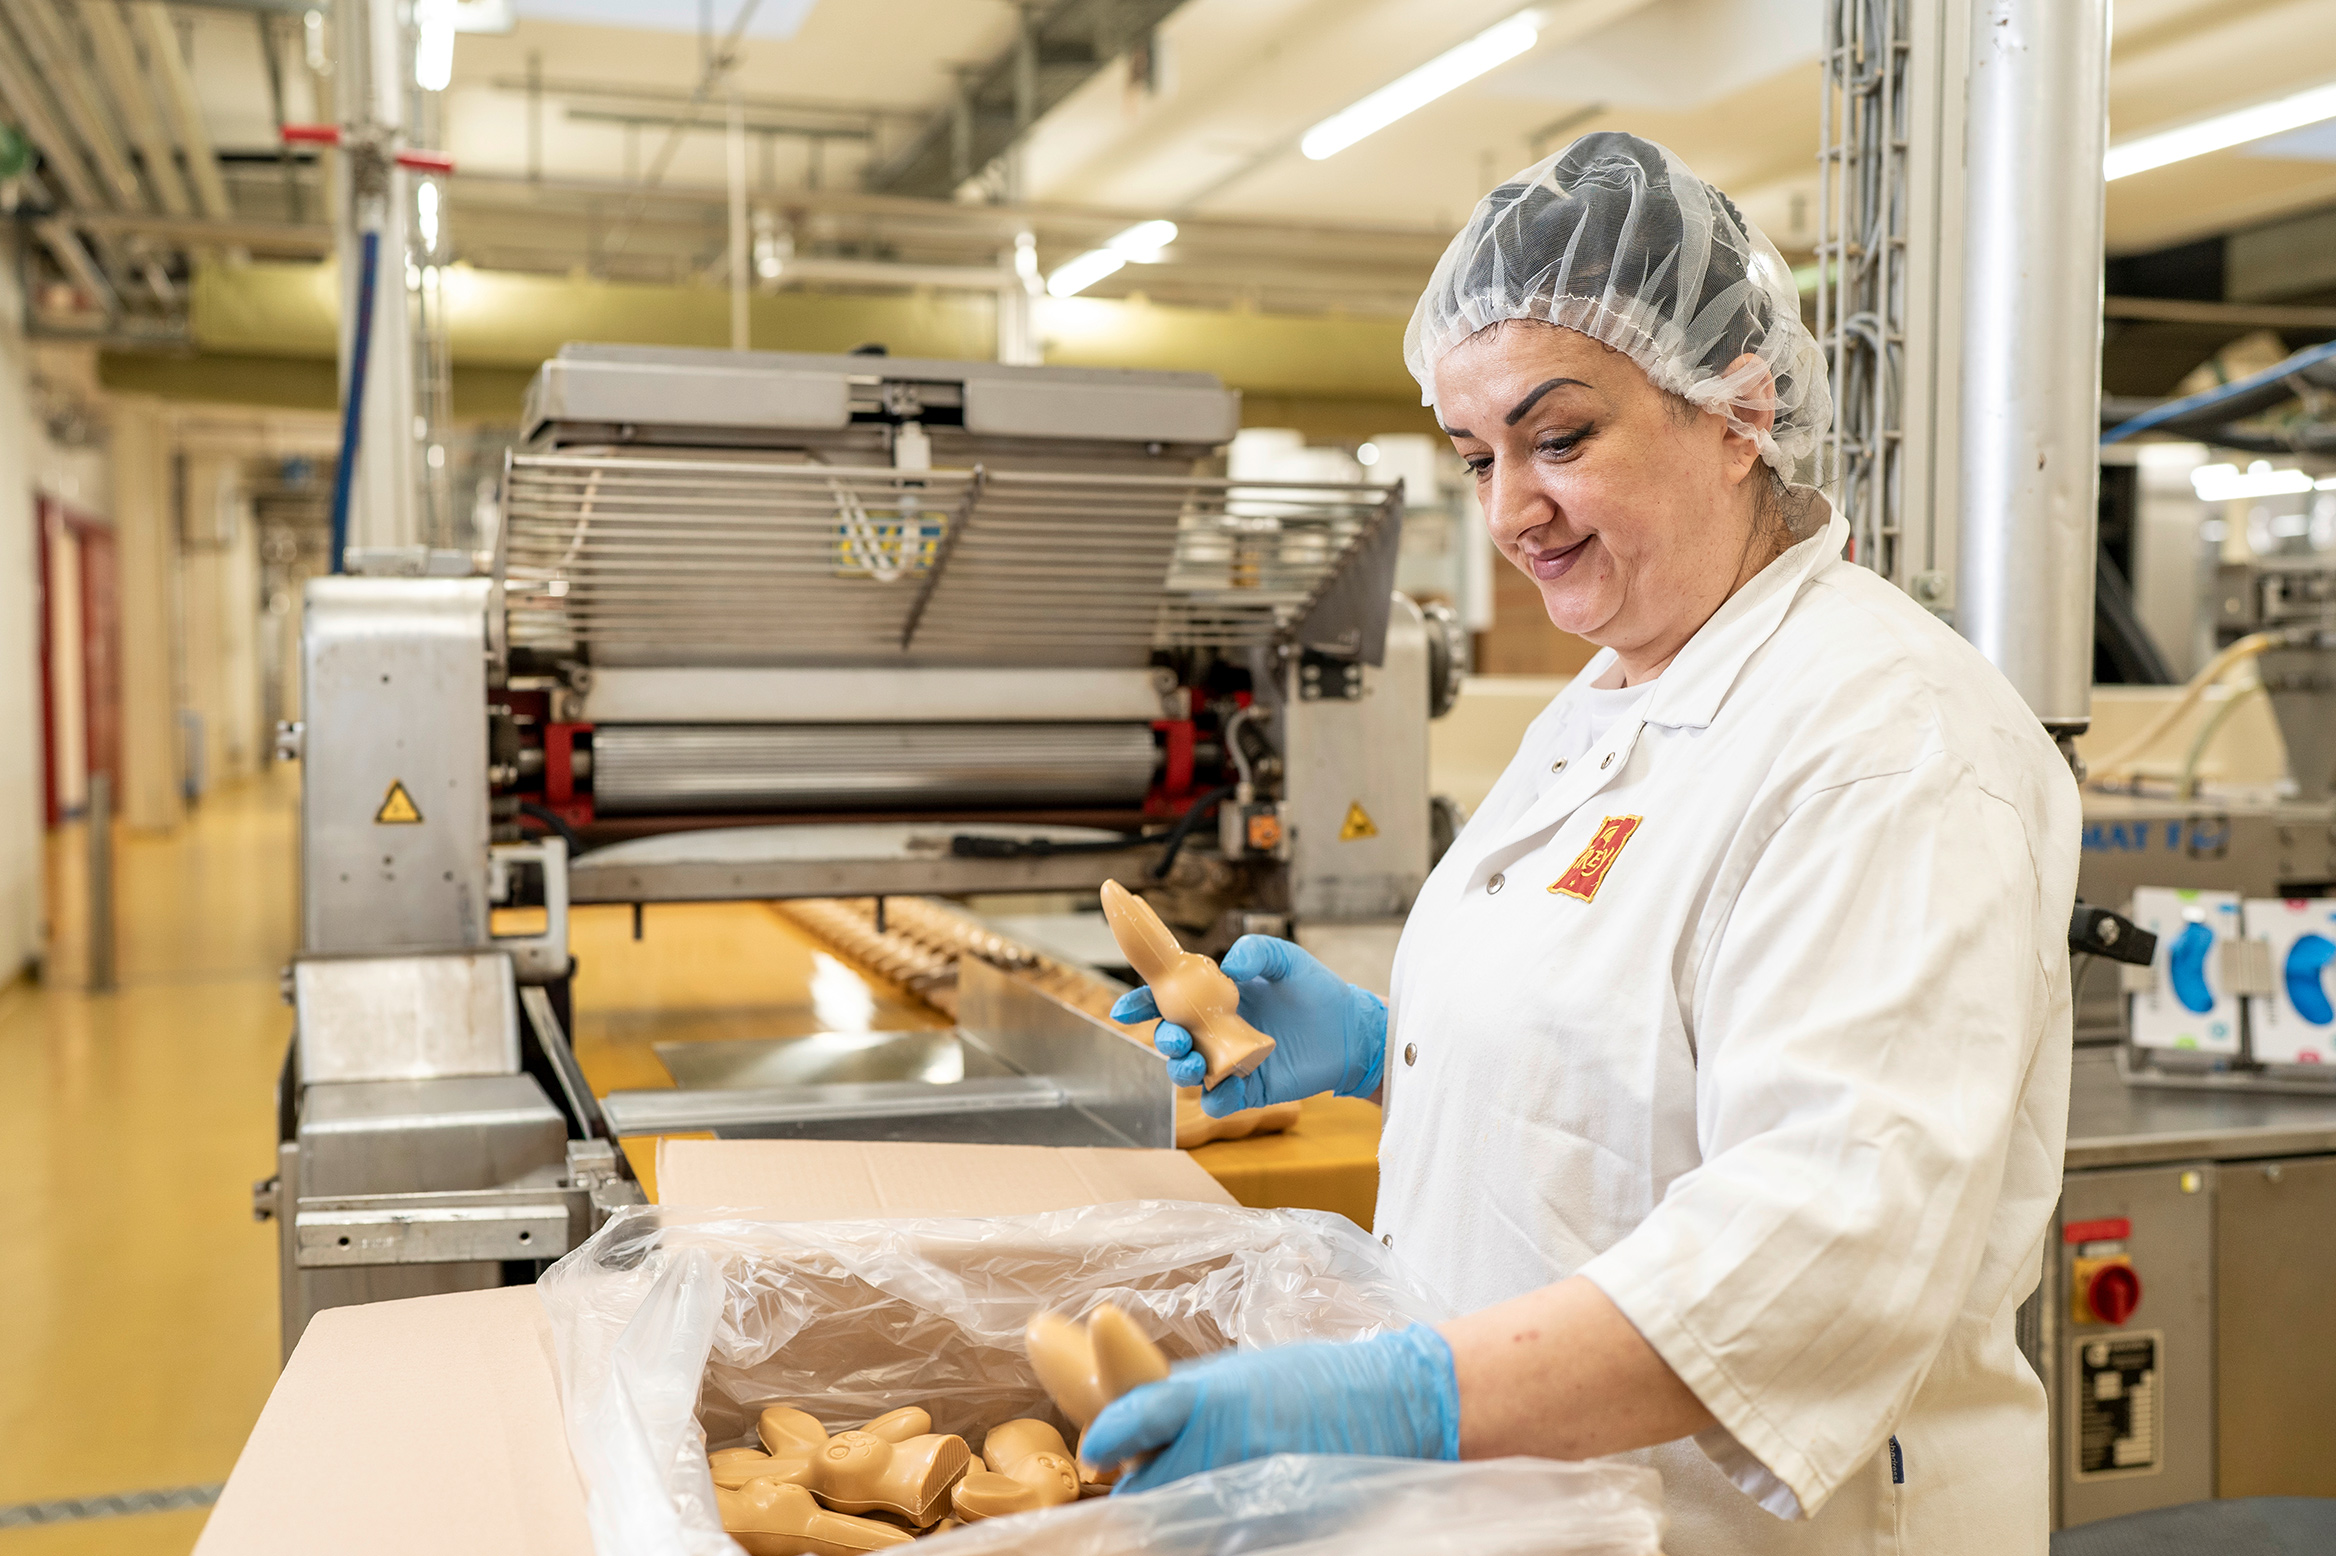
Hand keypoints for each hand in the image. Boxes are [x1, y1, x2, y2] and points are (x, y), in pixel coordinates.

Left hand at [1078, 1326, 1458, 1494]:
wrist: (1395, 1406)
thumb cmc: (1314, 1382)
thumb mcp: (1240, 1374)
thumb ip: (1183, 1400)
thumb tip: (1128, 1425)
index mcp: (1214, 1398)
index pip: (1138, 1417)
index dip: (1112, 1435)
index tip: (1098, 1450)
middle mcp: (1226, 1447)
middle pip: (1145, 1492)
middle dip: (1142, 1488)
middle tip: (1152, 1478)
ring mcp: (1250, 1496)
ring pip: (1177, 1526)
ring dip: (1174, 1516)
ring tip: (1198, 1492)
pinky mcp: (1272, 1532)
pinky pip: (1218, 1540)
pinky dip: (1213, 1530)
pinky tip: (1230, 1509)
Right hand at [1108, 936, 1385, 1115]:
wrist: (1353, 1029)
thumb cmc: (1316, 989)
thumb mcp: (1287, 959)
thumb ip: (1257, 950)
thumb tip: (1228, 965)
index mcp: (1215, 998)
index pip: (1168, 1000)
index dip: (1142, 1004)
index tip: (1124, 1009)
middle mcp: (1215, 1031)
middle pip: (1172, 1039)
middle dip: (1162, 1038)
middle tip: (1175, 1035)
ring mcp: (1229, 1062)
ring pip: (1187, 1073)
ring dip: (1179, 1069)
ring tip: (1191, 1061)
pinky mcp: (1250, 1090)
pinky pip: (1220, 1101)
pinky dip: (1214, 1099)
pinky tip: (1220, 1089)